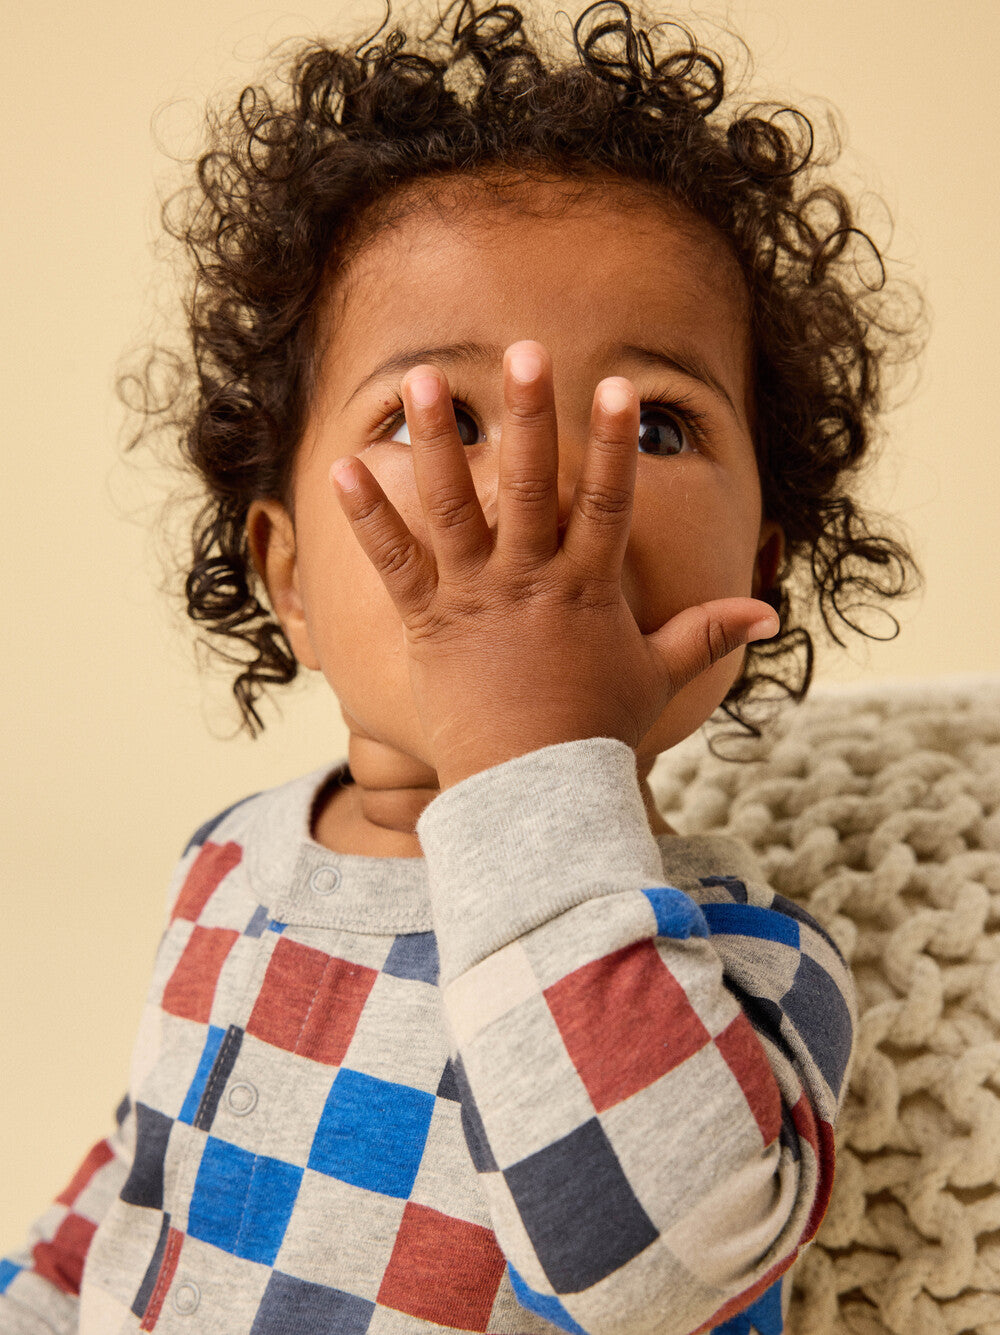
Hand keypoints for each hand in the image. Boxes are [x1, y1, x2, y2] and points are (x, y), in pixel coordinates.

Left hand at [329, 340, 777, 787]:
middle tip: (521, 350)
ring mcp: (475, 597)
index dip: (614, 443)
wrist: (529, 789)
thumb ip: (705, 634)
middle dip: (530, 414)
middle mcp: (530, 580)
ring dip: (436, 440)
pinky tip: (343, 466)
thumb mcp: (657, 676)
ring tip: (420, 380)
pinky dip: (368, 515)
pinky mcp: (428, 621)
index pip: (609, 502)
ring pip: (454, 506)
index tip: (616, 386)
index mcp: (587, 588)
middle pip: (532, 484)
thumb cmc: (594, 732)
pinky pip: (394, 561)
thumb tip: (769, 613)